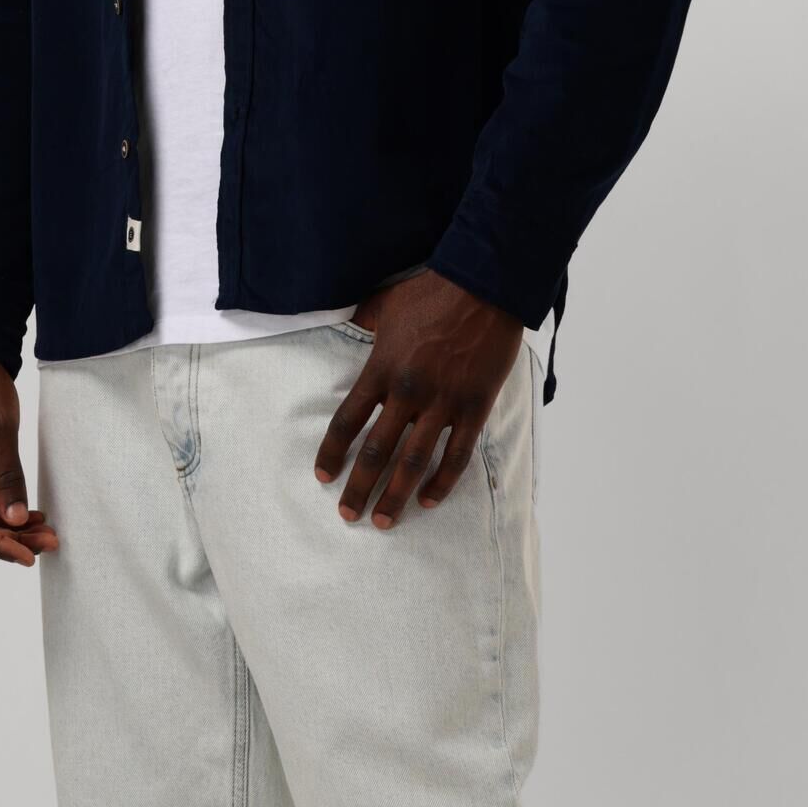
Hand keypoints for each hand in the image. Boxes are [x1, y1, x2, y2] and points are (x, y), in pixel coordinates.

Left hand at [314, 271, 524, 527]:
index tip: (323, 477)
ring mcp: (443, 402)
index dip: (332, 453)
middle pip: (376, 451)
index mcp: (381, 369)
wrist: (485, 283)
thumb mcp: (383, 304)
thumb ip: (361, 324)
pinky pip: (456, 455)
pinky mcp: (474, 407)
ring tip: (384, 522)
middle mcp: (408, 392)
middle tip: (348, 516)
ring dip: (396, 496)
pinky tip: (429, 501)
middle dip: (359, 488)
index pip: (347, 421)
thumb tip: (344, 326)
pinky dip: (442, 482)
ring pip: (414, 462)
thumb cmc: (432, 291)